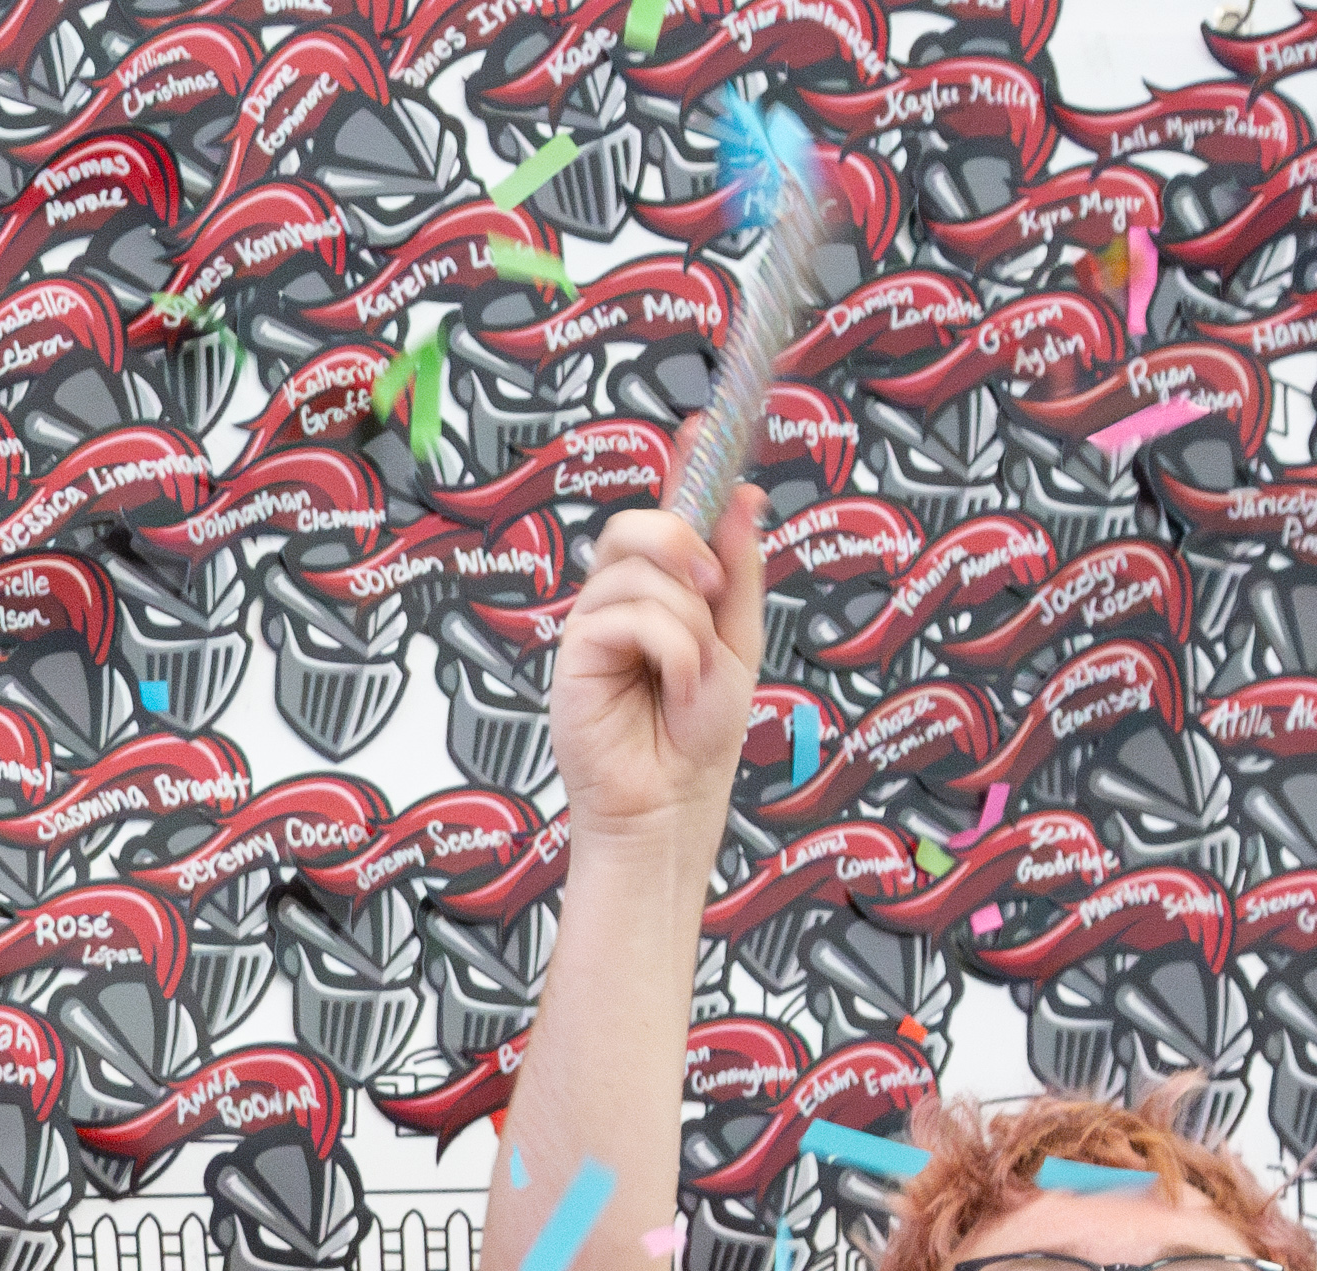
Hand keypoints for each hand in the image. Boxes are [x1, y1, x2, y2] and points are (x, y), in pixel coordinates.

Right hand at [548, 487, 765, 854]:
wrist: (673, 799)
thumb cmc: (698, 736)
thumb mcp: (739, 640)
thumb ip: (737, 569)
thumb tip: (741, 498)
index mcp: (666, 589)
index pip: (670, 512)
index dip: (685, 465)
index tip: (704, 425)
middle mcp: (624, 598)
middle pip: (638, 525)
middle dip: (683, 542)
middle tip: (713, 591)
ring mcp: (595, 622)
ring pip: (641, 572)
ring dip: (687, 622)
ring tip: (691, 671)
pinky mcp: (575, 652)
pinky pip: (628, 616)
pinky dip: (668, 649)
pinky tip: (669, 686)